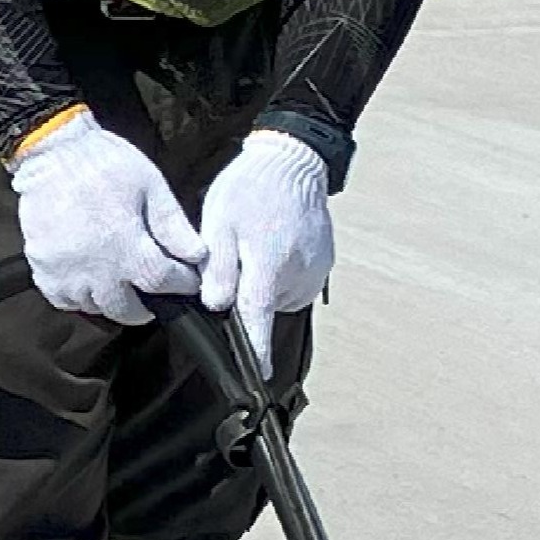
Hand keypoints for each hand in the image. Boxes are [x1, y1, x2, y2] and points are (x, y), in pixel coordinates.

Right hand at [8, 111, 205, 327]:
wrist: (53, 151)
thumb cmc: (105, 164)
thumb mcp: (150, 185)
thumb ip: (173, 225)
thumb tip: (197, 256)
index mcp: (126, 246)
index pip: (163, 283)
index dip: (181, 284)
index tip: (186, 280)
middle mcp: (95, 268)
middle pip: (126, 310)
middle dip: (146, 306)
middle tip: (152, 292)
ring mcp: (65, 272)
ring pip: (94, 308)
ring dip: (111, 302)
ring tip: (120, 286)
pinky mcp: (42, 268)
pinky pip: (63, 300)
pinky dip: (78, 298)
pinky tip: (88, 282)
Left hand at [195, 128, 335, 334]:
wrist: (293, 161)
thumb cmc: (251, 189)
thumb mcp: (220, 221)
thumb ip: (218, 267)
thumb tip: (215, 304)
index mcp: (269, 265)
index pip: (257, 319)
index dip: (255, 351)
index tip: (257, 378)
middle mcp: (298, 275)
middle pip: (263, 307)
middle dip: (245, 294)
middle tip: (236, 256)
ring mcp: (315, 272)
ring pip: (278, 297)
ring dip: (263, 283)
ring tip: (256, 246)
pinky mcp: (324, 266)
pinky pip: (293, 284)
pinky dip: (280, 274)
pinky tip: (273, 246)